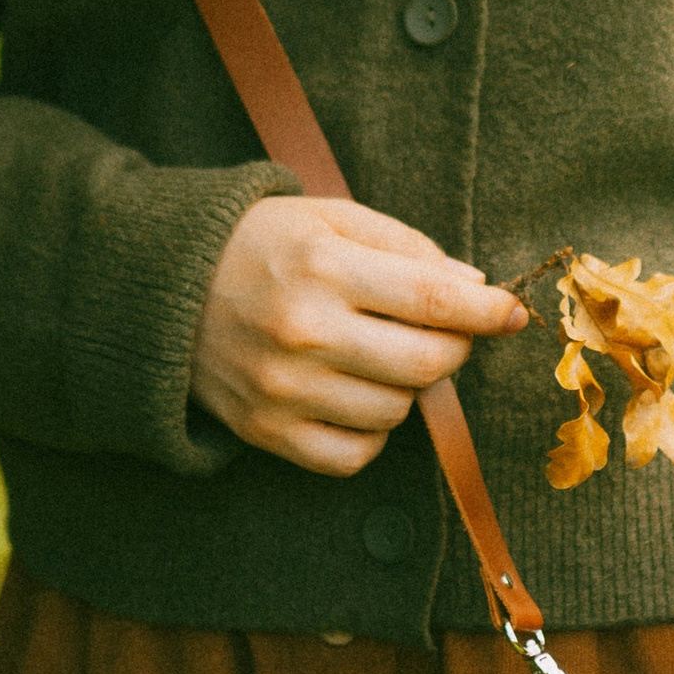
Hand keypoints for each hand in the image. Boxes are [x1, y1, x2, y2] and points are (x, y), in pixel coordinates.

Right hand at [190, 197, 527, 475]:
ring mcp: (283, 390)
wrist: (160, 289)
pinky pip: (353, 456)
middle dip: (454, 349)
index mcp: (322, 268)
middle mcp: (303, 333)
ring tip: (381, 354)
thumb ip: (406, 246)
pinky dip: (371, 433)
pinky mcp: (266, 431)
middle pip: (425, 366)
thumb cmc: (259, 244)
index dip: (486, 311)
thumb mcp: (330, 218)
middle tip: (445, 333)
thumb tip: (474, 286)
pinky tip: (356, 395)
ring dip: (407, 387)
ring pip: (395, 412)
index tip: (512, 312)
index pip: (433, 300)